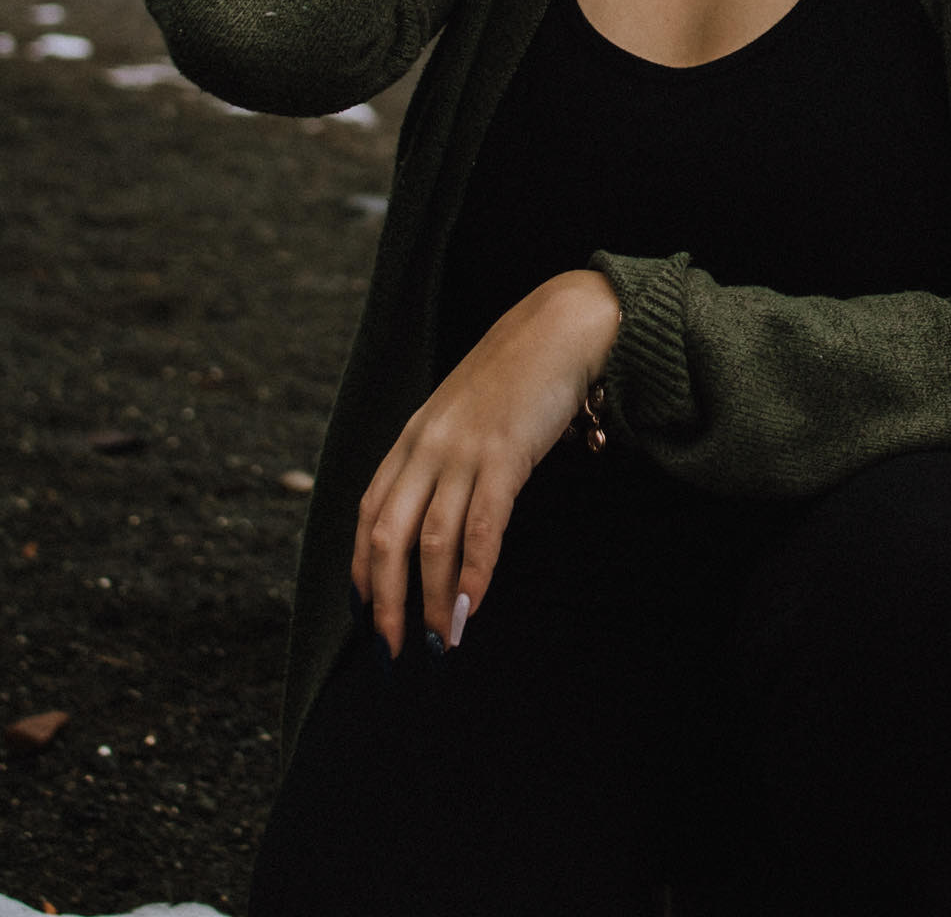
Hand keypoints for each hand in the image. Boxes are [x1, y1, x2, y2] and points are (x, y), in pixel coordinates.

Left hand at [351, 270, 620, 657]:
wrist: (560, 328)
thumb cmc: (517, 373)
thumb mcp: (464, 413)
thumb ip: (445, 455)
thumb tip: (440, 517)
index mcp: (413, 436)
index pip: (368, 512)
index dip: (361, 569)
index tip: (364, 614)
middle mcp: (427, 445)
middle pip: (387, 536)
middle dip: (386, 601)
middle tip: (393, 651)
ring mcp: (464, 450)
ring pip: (431, 540)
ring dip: (433, 600)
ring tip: (440, 643)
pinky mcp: (504, 454)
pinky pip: (482, 525)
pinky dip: (474, 572)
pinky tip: (473, 606)